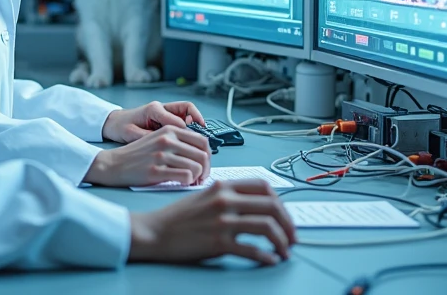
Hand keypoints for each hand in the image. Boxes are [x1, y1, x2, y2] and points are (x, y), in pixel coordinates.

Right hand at [84, 125, 210, 186]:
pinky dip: (189, 182)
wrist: (114, 164)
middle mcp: (166, 140)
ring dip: (198, 178)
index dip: (208, 156)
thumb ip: (179, 142)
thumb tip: (203, 154)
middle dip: (206, 169)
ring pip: (196, 167)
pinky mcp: (156, 171)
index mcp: (169, 130)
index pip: (202, 141)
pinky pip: (185, 177)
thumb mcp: (158, 139)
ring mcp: (161, 155)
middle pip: (203, 155)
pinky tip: (182, 183)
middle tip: (201, 177)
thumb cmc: (138, 155)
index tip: (205, 165)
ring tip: (192, 182)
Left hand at [102, 101, 205, 143]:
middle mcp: (162, 107)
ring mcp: (165, 111)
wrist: (113, 122)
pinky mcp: (166, 117)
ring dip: (197, 124)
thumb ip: (148, 138)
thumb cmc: (121, 127)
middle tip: (204, 139)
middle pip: (187, 109)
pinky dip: (191, 127)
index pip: (176, 119)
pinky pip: (184, 118)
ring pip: (188, 112)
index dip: (185, 133)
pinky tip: (192, 139)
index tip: (190, 146)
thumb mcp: (131, 135)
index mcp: (153, 109)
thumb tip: (165, 145)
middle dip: (198, 122)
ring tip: (202, 139)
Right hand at [128, 180, 296, 265]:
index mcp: (222, 186)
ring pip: (267, 228)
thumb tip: (256, 206)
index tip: (284, 216)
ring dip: (282, 242)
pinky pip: (252, 250)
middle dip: (289, 224)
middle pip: (272, 206)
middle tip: (292, 237)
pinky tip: (270, 260)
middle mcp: (224, 200)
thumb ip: (228, 196)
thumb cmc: (177, 216)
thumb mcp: (203, 195)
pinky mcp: (217, 242)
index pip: (264, 187)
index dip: (281, 202)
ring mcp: (222, 221)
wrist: (154, 231)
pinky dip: (266, 257)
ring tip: (284, 251)